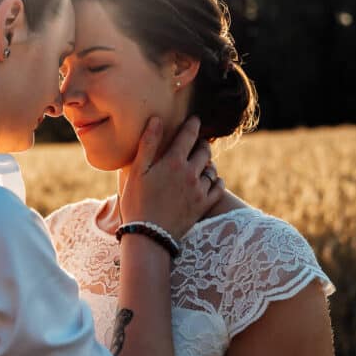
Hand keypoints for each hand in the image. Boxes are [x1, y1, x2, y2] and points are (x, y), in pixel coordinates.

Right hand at [120, 115, 224, 239]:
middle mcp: (190, 173)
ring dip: (207, 162)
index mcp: (173, 162)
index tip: (195, 119)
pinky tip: (210, 180)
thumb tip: (157, 119)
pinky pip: (219, 187)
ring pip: (211, 168)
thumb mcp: (137, 172)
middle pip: (204, 150)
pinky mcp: (204, 205)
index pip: (188, 135)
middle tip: (197, 142)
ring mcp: (199, 190)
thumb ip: (148, 144)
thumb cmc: (137, 202)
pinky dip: (217, 180)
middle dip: (201, 143)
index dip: (193, 124)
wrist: (148, 236)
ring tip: (201, 162)